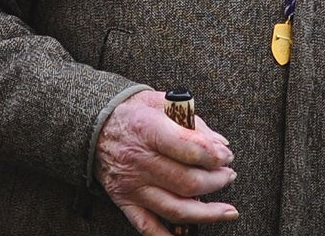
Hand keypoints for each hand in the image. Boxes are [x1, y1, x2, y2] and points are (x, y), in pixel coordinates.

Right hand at [94, 90, 238, 234]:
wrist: (96, 125)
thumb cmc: (137, 111)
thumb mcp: (165, 102)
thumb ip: (195, 122)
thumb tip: (221, 144)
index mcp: (149, 130)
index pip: (189, 148)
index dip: (215, 155)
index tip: (227, 156)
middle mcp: (139, 161)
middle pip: (187, 182)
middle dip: (216, 182)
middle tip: (229, 176)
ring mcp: (132, 186)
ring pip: (174, 209)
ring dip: (206, 213)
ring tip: (227, 210)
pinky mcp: (125, 201)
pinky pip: (147, 226)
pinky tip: (187, 235)